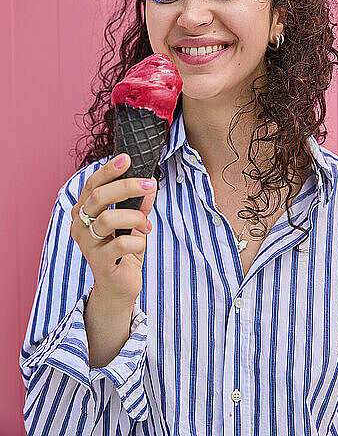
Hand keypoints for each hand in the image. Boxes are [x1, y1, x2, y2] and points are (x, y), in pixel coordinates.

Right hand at [70, 154, 156, 304]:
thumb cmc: (123, 250)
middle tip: (149, 184)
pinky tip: (141, 242)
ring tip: (145, 224)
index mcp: (84, 211)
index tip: (127, 158)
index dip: (108, 170)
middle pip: (98, 196)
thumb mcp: (133, 221)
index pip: (92, 184)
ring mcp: (87, 245)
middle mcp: (79, 225)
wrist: (119, 287)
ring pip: (107, 219)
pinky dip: (137, 240)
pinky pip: (120, 244)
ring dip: (134, 217)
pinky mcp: (99, 263)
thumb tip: (149, 184)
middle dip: (127, 186)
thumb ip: (139, 203)